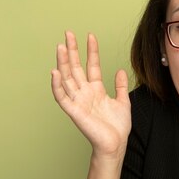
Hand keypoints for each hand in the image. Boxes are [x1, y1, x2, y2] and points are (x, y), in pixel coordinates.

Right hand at [51, 31, 131, 157]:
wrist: (115, 144)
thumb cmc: (117, 127)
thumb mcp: (123, 102)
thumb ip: (120, 86)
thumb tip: (120, 70)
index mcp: (96, 90)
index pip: (91, 65)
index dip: (91, 51)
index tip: (90, 36)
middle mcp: (84, 93)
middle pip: (75, 68)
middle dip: (72, 51)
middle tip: (68, 33)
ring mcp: (78, 101)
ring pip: (67, 78)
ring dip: (62, 62)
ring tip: (60, 46)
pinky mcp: (74, 111)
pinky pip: (62, 97)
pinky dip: (57, 85)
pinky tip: (55, 72)